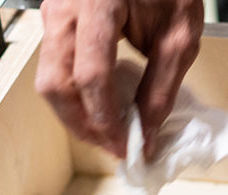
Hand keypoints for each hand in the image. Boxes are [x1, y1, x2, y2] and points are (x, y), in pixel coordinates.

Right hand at [35, 0, 203, 157]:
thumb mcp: (179, 38)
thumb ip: (161, 88)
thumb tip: (146, 135)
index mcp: (99, 4)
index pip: (91, 76)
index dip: (106, 119)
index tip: (126, 146)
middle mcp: (65, 8)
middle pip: (57, 84)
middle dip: (84, 125)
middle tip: (114, 147)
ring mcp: (53, 12)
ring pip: (48, 81)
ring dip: (75, 116)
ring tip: (107, 133)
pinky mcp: (54, 21)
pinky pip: (54, 69)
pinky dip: (73, 97)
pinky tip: (98, 109)